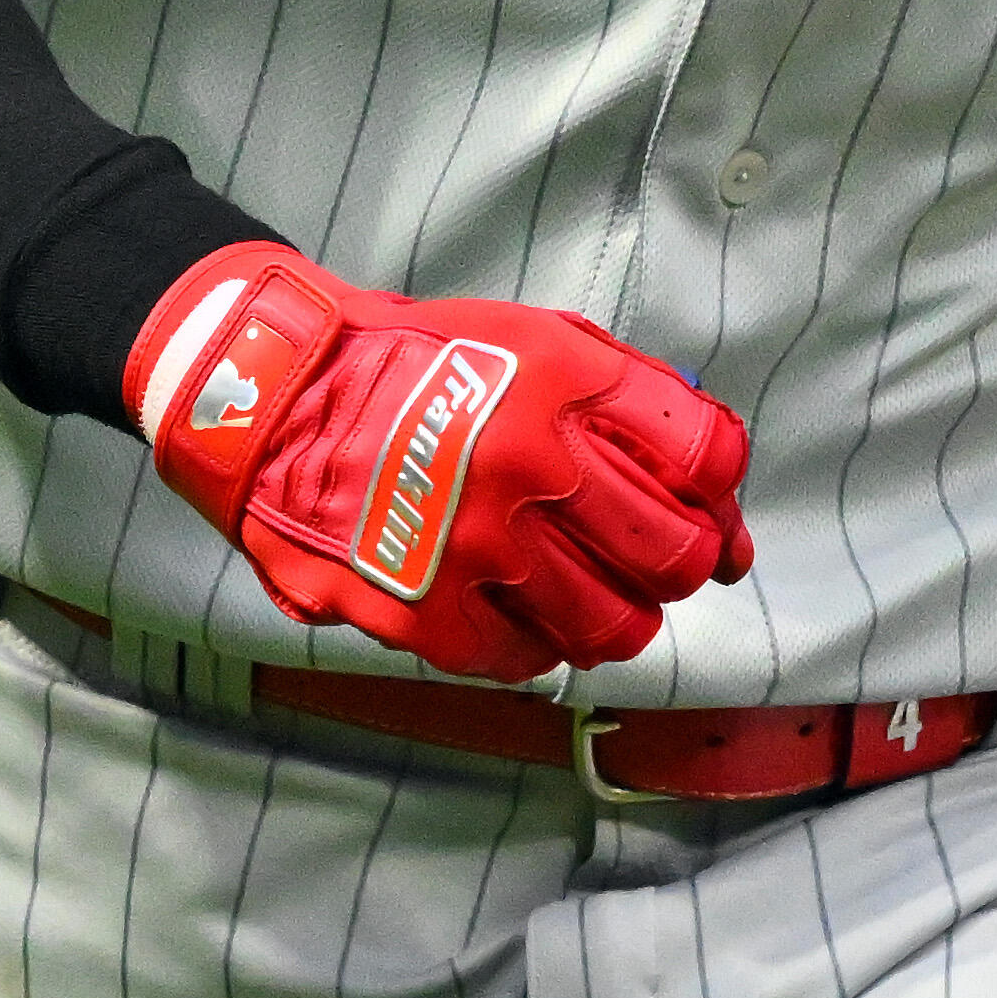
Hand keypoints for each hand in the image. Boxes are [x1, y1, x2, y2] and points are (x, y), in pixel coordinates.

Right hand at [124, 244, 754, 679]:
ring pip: (613, 626)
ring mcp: (474, 546)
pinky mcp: (422, 611)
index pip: (705, 455)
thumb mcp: (528, 337)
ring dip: (620, 617)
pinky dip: (535, 643)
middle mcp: (526, 463)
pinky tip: (517, 609)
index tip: (708, 506)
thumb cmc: (414, 365)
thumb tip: (716, 494)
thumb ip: (625, 399)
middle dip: (683, 563)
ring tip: (593, 594)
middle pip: (675, 554)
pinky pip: (524, 659)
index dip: (722, 492)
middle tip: (658, 561)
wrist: (274, 395)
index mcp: (561, 381)